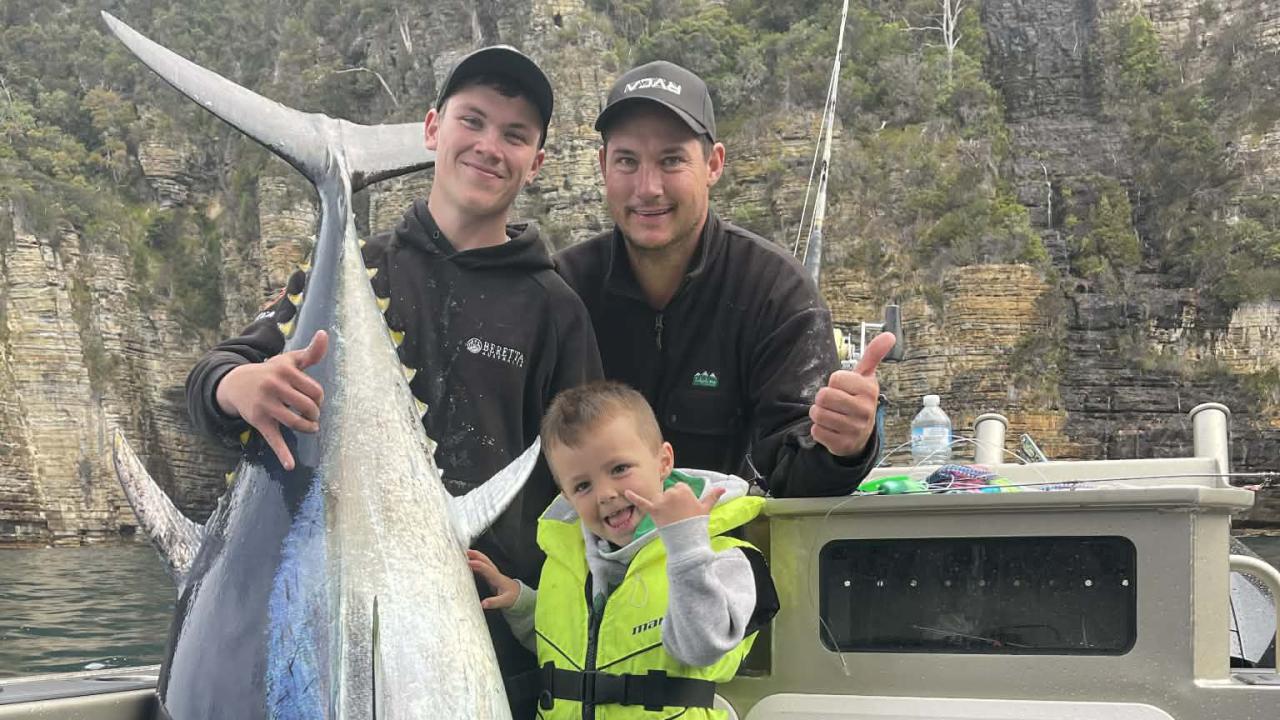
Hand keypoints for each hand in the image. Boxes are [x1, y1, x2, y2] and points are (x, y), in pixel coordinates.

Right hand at [215, 330, 327, 470]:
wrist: (236, 383)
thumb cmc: (271, 372)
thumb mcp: (289, 360)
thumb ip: (311, 353)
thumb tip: (325, 334)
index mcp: (285, 371)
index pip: (316, 391)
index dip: (319, 399)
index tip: (314, 400)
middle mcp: (274, 386)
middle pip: (309, 407)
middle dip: (315, 414)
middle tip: (312, 415)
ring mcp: (265, 404)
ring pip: (296, 422)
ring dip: (308, 428)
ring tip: (310, 427)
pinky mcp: (258, 421)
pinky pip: (273, 439)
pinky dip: (282, 453)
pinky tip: (290, 465)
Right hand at [467, 549, 519, 609]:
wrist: (519, 595)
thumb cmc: (512, 597)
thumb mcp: (504, 601)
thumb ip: (493, 602)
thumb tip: (483, 604)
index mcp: (497, 578)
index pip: (487, 569)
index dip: (478, 565)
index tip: (469, 562)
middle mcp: (495, 574)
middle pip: (486, 561)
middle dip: (476, 555)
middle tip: (466, 552)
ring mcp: (494, 574)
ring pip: (485, 562)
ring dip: (476, 556)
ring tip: (466, 553)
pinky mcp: (492, 576)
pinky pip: (483, 567)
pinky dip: (477, 563)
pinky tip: (470, 564)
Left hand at [624, 483, 725, 528]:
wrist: (688, 540)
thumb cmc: (697, 523)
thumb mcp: (706, 508)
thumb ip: (712, 496)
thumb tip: (722, 488)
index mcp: (684, 490)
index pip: (679, 488)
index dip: (682, 499)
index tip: (685, 509)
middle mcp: (671, 493)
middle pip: (669, 493)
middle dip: (672, 503)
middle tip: (678, 516)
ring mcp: (662, 502)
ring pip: (659, 498)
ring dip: (661, 506)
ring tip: (669, 518)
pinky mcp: (653, 510)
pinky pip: (642, 502)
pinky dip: (633, 497)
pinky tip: (626, 492)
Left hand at [810, 331, 894, 457]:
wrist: (860, 435)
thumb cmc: (858, 400)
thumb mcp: (865, 377)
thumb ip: (873, 355)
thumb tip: (890, 335)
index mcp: (869, 390)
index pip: (835, 378)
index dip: (834, 382)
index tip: (843, 388)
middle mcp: (865, 410)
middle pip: (824, 396)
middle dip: (822, 399)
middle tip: (832, 403)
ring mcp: (855, 430)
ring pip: (818, 414)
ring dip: (818, 414)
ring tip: (830, 415)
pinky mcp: (843, 445)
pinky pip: (816, 431)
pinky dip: (818, 430)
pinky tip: (830, 429)